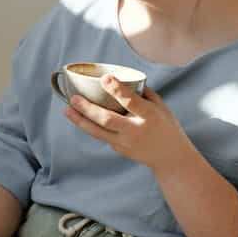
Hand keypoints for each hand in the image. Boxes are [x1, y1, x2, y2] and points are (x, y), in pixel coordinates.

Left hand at [64, 76, 191, 170]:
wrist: (170, 158)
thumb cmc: (166, 127)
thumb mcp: (161, 107)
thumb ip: (143, 93)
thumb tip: (124, 78)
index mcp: (149, 116)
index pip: (131, 102)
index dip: (117, 90)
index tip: (105, 78)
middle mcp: (135, 130)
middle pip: (107, 120)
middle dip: (88, 109)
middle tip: (74, 98)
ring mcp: (125, 143)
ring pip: (98, 132)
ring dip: (80, 121)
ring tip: (67, 110)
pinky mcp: (119, 149)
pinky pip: (102, 135)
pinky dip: (90, 126)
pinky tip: (78, 117)